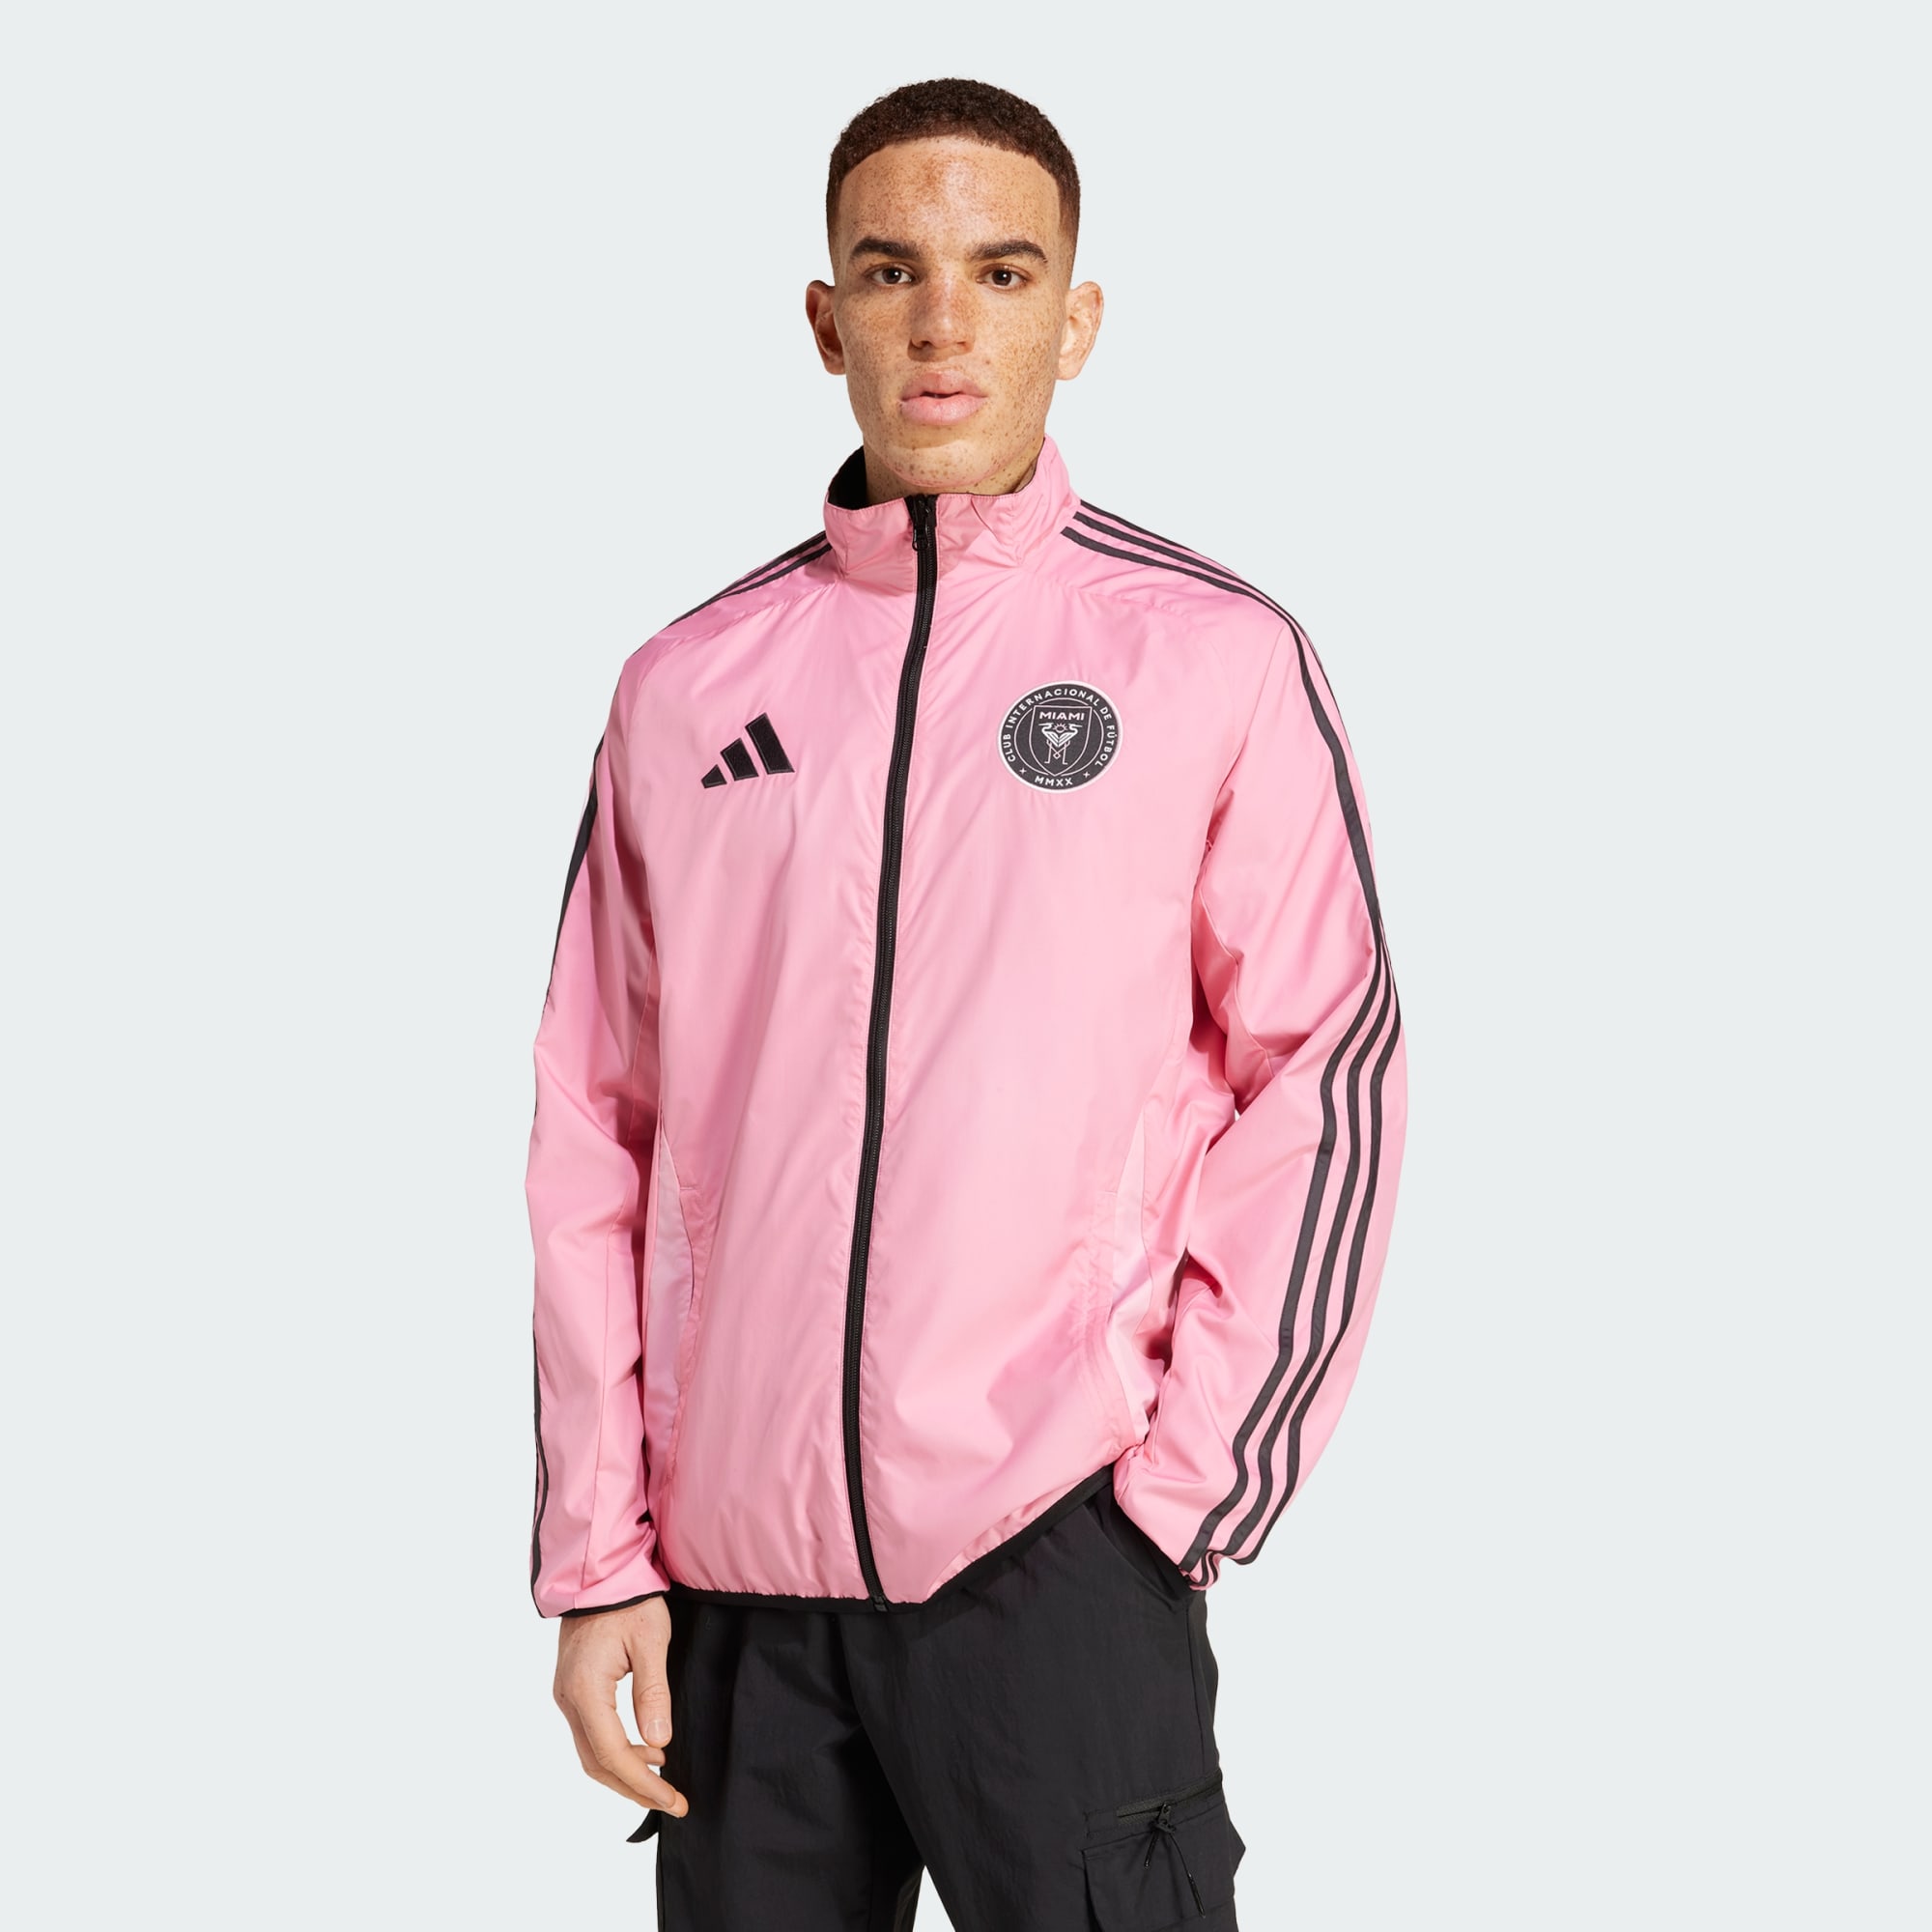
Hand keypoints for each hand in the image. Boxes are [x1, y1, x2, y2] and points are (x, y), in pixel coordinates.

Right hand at [553, 1595, 688, 1820]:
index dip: (644, 1783)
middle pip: (597, 1763)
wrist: (598, 1572)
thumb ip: (653, 1693)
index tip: (673, 1799)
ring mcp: (566, 1695)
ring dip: (624, 1773)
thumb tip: (658, 1742)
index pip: (614, 1755)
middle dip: (634, 1788)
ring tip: (663, 1778)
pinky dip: (615, 1752)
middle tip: (672, 1801)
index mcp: (586, 1690)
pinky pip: (590, 1735)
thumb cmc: (628, 1600)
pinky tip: (646, 1748)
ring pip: (590, 1753)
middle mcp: (568, 1699)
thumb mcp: (651, 1641)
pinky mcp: (573, 1690)